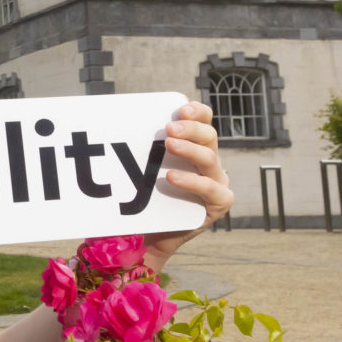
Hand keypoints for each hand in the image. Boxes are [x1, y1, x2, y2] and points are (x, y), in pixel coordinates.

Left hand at [143, 99, 231, 270]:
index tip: (179, 107)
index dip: (196, 111)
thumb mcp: (144, 169)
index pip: (204, 121)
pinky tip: (173, 177)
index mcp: (197, 146)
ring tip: (169, 144)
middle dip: (191, 128)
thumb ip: (141, 147)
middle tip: (170, 129)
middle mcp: (210, 161)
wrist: (153, 234)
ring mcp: (217, 181)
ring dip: (190, 149)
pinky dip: (193, 181)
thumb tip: (123, 119)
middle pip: (209, 135)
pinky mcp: (219, 202)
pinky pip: (212, 189)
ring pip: (210, 158)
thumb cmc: (150, 197)